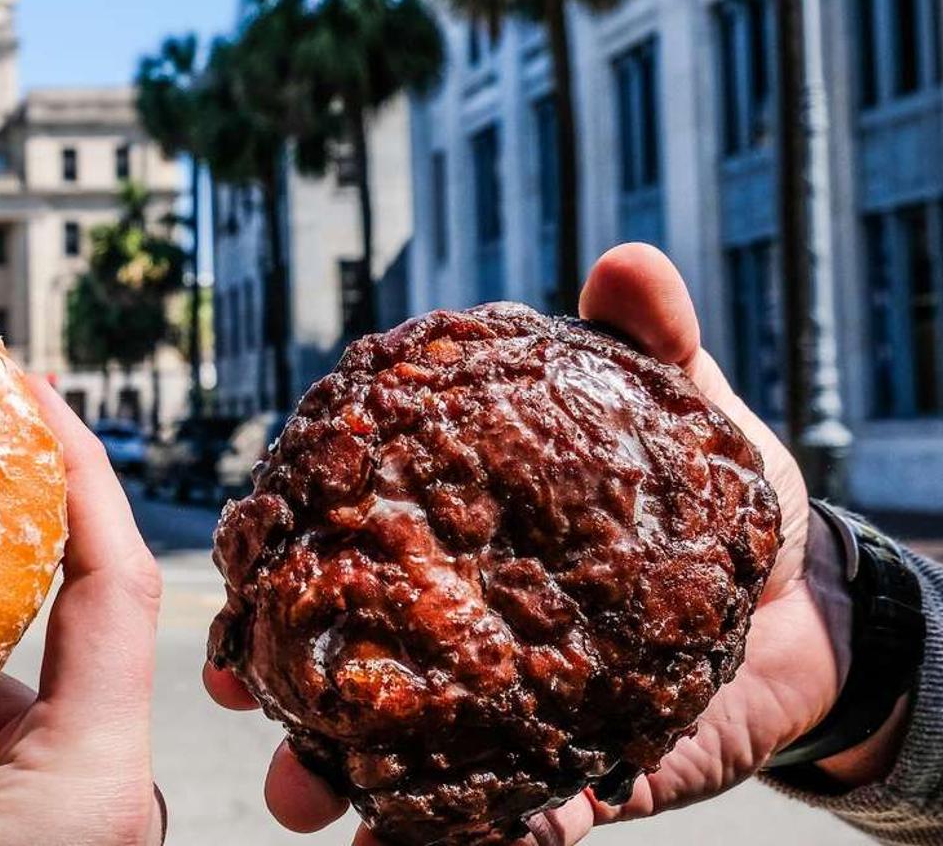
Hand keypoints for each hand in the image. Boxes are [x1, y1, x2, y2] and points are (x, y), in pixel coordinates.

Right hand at [207, 243, 865, 843]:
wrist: (818, 608)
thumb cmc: (718, 499)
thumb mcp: (682, 414)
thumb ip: (647, 343)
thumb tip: (626, 261)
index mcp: (457, 550)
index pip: (343, 569)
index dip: (277, 592)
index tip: (231, 618)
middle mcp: (466, 642)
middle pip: (353, 687)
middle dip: (290, 716)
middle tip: (252, 717)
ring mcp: (516, 718)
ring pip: (420, 772)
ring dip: (365, 800)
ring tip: (332, 815)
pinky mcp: (588, 777)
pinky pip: (540, 818)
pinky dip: (518, 835)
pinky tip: (511, 837)